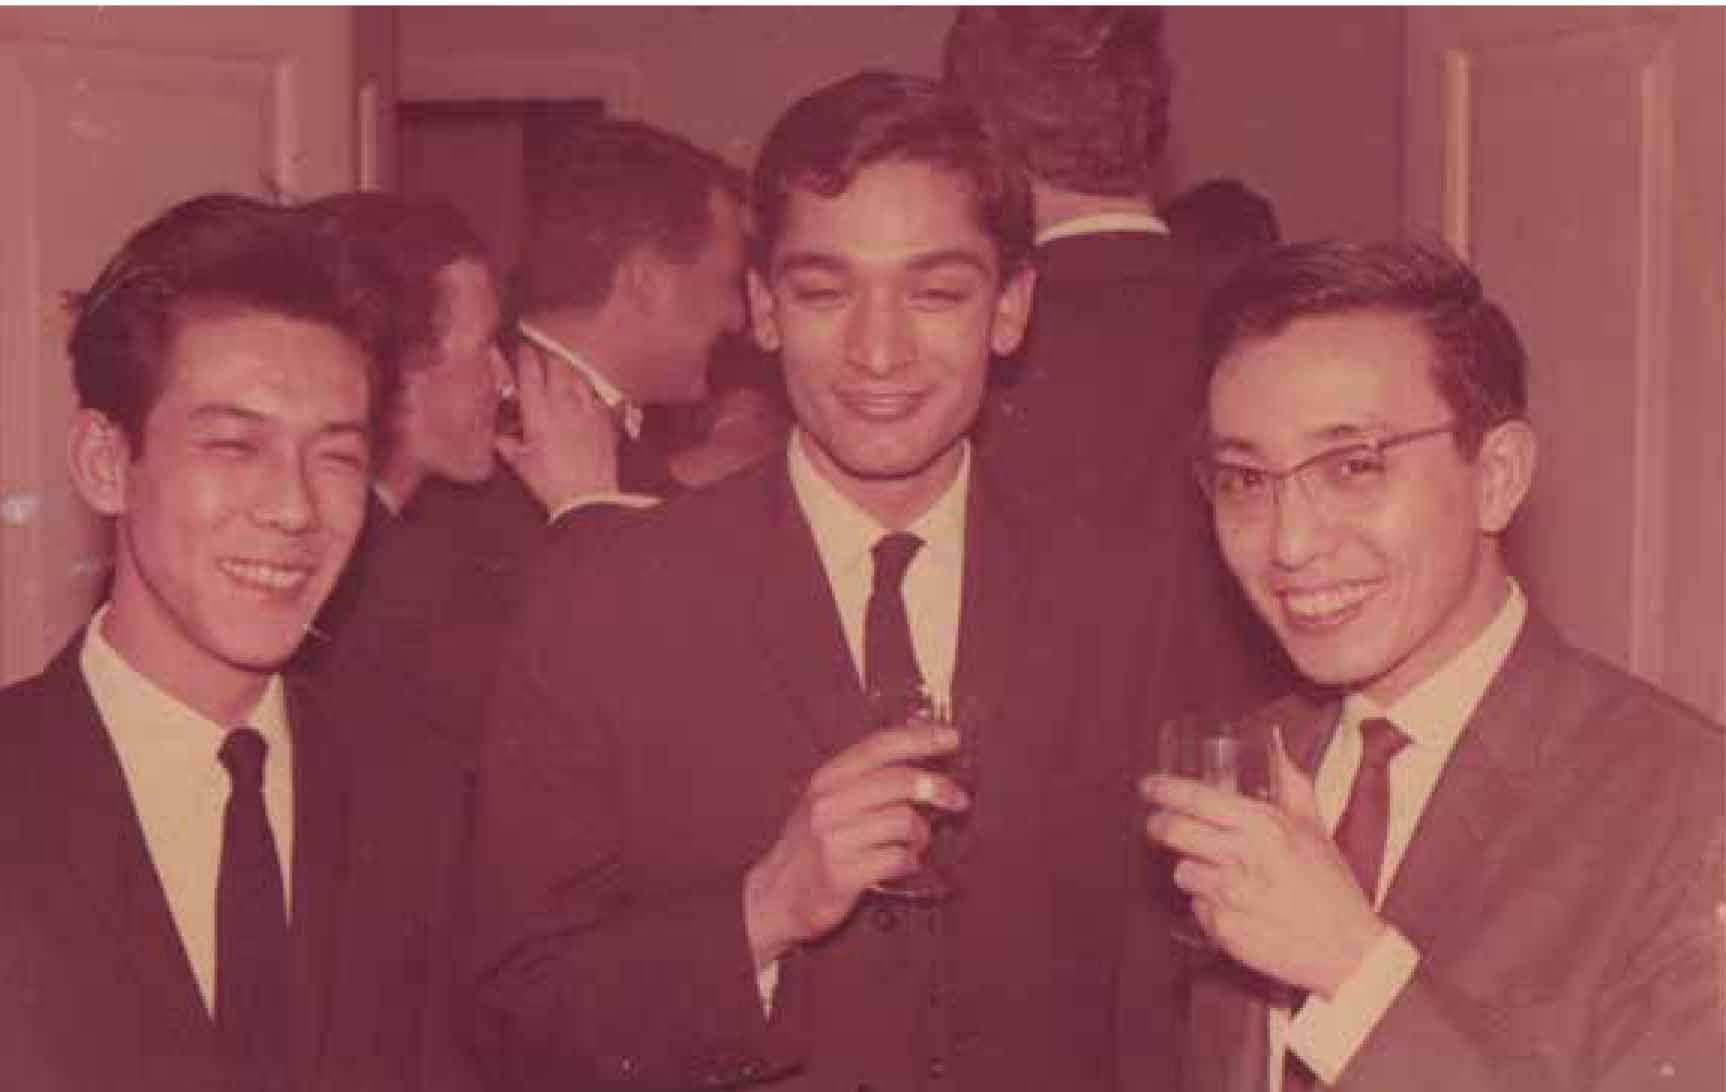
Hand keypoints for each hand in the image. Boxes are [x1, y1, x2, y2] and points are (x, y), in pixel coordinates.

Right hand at [494, 341, 619, 515]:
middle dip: (548, 356)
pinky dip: (589, 390)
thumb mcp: (522, 465)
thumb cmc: (550, 483)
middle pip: (557, 365)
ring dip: (570, 369)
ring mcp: (588, 409)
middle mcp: (564, 403)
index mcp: (538, 411)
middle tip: (543, 353)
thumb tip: (499, 437)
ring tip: (564, 368)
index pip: (530, 372)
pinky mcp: (606, 419)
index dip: (526, 356)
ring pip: (579, 375)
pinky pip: (597, 395)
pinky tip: (586, 394)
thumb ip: (508, 446)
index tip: (523, 348)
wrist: (588, 498)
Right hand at [744, 722, 967, 965]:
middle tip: (957, 799)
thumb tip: (919, 758)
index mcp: (827, 779)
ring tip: (915, 843)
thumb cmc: (811, 846)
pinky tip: (904, 863)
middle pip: (899, 781)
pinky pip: (898, 858)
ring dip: (921, 834)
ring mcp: (834, 839)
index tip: (951, 739)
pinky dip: (911, 860)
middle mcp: (828, 804)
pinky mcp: (843, 873)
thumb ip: (865, 779)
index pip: (878, 746)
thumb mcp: (827, 801)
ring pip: (904, 821)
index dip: (919, 738)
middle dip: (938, 788)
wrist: (776, 895)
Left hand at [1140, 728, 1385, 996]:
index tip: (1148, 785)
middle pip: (1174, 831)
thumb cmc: (1331, 886)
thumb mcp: (1315, 828)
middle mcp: (1242, 858)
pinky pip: (1197, 907)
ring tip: (1218, 874)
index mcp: (1264, 826)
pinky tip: (1233, 906)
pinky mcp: (1223, 930)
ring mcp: (1230, 896)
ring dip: (1191, 868)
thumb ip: (1292, 784)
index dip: (1164, 789)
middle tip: (1158, 824)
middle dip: (1159, 825)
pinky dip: (1208, 904)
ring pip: (1181, 870)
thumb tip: (1274, 745)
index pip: (1197, 798)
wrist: (1348, 951)